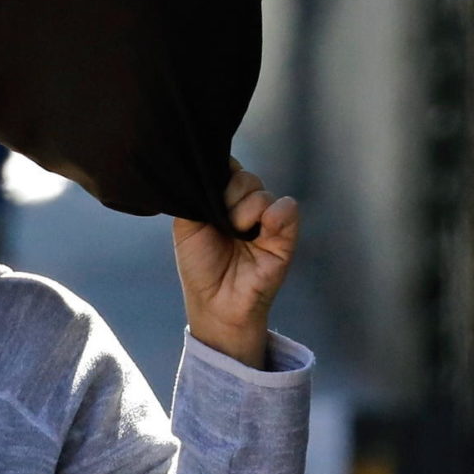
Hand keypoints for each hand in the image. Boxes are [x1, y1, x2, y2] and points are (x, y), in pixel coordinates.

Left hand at [171, 161, 298, 367]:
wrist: (215, 304)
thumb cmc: (200, 267)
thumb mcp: (186, 226)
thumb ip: (195, 196)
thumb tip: (206, 169)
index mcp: (223, 202)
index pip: (228, 169)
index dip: (220, 175)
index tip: (209, 192)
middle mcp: (246, 208)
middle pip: (245, 177)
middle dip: (230, 194)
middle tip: (221, 221)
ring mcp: (266, 221)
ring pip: (262, 192)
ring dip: (245, 210)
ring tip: (236, 233)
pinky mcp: (285, 237)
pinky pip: (287, 208)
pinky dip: (274, 215)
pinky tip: (259, 232)